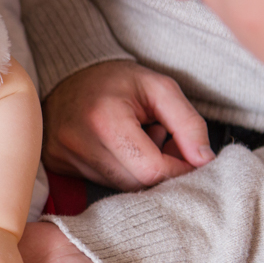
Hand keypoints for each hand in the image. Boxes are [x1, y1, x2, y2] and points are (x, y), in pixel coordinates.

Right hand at [42, 60, 213, 190]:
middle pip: (137, 182)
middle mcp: (79, 143)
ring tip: (141, 140)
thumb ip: (188, 124)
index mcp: (105, 119)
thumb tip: (205, 161)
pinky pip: (102, 182)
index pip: (151, 169)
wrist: (68, 76)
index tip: (192, 159)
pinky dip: (121, 171)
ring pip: (120, 186)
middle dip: (161, 170)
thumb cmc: (117, 81)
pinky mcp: (58, 164)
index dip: (179, 170)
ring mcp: (64, 156)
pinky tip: (120, 148)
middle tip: (167, 144)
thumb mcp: (160, 88)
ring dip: (140, 171)